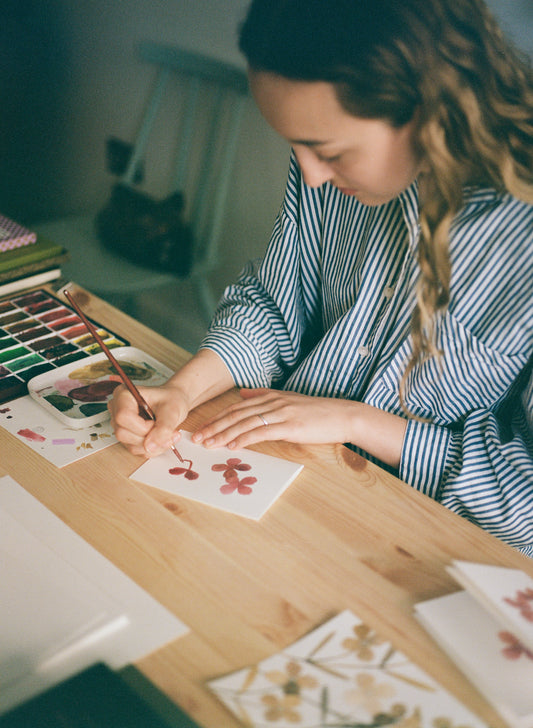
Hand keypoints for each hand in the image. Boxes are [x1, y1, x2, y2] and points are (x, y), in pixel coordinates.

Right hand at [108, 381, 188, 456]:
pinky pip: (137, 450)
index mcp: (124, 396)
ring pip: (131, 445)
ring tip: (170, 435)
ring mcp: (121, 425)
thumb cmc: (172, 399)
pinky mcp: (127, 437)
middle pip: (123, 434)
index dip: (141, 426)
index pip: (123, 417)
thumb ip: (163, 428)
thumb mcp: (172, 411)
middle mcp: (117, 410)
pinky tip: (163, 438)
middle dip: (149, 438)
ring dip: (154, 446)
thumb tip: (150, 447)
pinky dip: (153, 448)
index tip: (157, 423)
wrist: (176, 401)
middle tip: (168, 431)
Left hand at [192, 388, 358, 449]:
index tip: (201, 429)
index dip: (217, 418)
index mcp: (270, 397)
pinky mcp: (290, 426)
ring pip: (245, 423)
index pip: (236, 408)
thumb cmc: (317, 412)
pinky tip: (234, 446)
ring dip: (224, 435)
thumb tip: (243, 395)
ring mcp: (281, 413)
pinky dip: (245, 439)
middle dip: (214, 427)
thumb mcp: (288, 400)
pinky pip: (263, 432)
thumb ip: (264, 396)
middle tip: (196, 439)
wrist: (343, 415)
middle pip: (236, 415)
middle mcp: (273, 402)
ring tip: (209, 444)